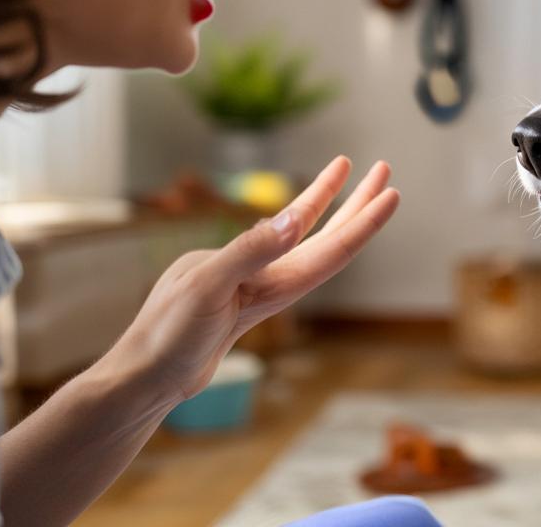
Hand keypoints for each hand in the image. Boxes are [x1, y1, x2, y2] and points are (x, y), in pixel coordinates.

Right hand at [96, 157, 398, 406]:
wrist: (148, 372)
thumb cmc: (174, 336)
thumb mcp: (208, 285)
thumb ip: (249, 251)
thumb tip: (291, 221)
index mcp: (279, 283)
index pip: (336, 247)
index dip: (366, 219)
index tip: (392, 191)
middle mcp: (277, 281)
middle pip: (332, 238)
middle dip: (360, 203)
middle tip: (385, 167)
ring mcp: (259, 281)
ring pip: (306, 237)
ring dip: (330, 205)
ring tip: (349, 169)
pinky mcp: (238, 283)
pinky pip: (276, 245)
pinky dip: (292, 222)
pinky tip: (297, 211)